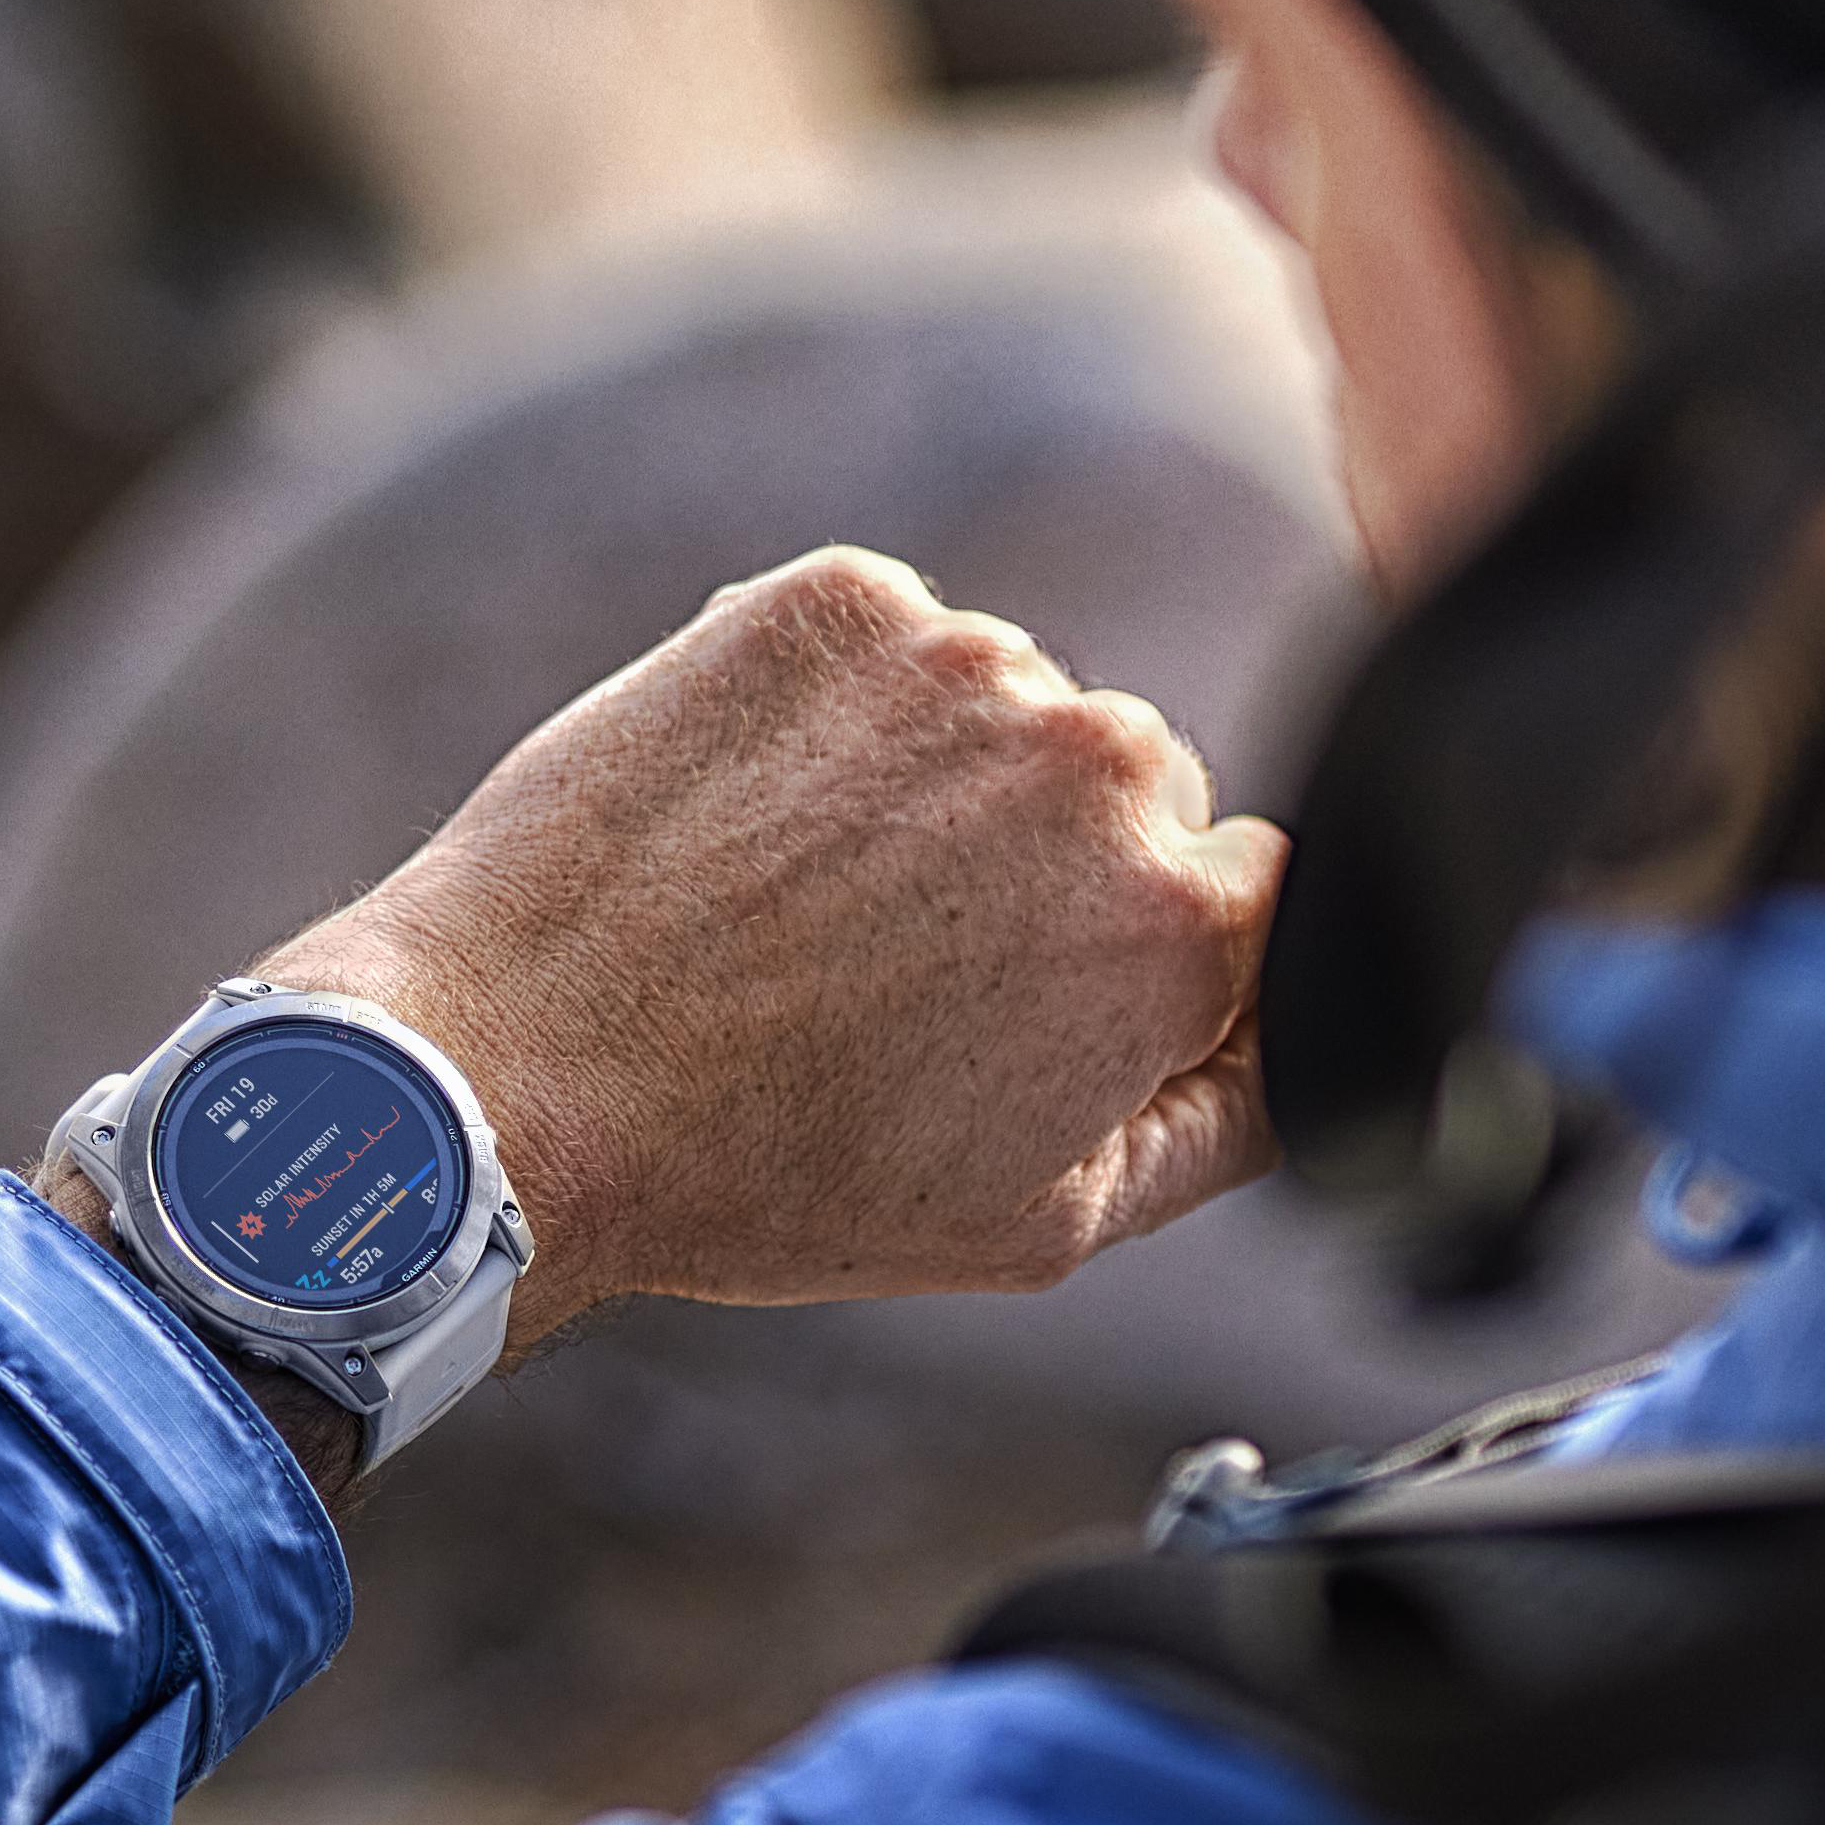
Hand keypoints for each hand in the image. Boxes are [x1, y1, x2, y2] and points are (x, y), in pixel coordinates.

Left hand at [252, 548, 1282, 1348]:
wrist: (511, 1075)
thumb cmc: (769, 1176)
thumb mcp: (1040, 1224)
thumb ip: (1226, 1125)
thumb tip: (1312, 1047)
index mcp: (1180, 924)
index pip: (1260, 901)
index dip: (1152, 968)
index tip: (1036, 1008)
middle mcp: (1099, 762)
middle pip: (1135, 795)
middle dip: (1046, 871)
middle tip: (892, 979)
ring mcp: (959, 662)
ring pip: (1005, 712)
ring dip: (936, 788)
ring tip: (799, 912)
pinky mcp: (830, 600)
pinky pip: (886, 648)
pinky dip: (833, 717)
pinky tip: (747, 830)